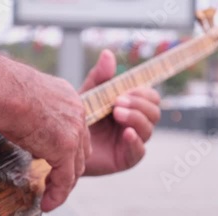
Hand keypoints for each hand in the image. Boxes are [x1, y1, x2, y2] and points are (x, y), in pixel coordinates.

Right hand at [0, 50, 90, 212]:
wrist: (5, 92)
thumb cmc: (3, 90)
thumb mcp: (23, 99)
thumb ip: (29, 111)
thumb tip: (13, 119)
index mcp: (67, 97)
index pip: (74, 128)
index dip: (66, 147)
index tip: (52, 160)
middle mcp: (76, 112)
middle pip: (80, 148)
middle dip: (69, 167)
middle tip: (54, 181)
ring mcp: (74, 131)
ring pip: (75, 166)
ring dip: (64, 184)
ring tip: (50, 197)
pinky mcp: (65, 149)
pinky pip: (65, 179)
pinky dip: (57, 194)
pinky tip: (48, 204)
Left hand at [80, 50, 160, 175]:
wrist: (63, 145)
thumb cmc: (78, 118)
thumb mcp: (88, 95)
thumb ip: (99, 77)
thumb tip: (107, 53)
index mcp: (131, 106)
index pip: (150, 96)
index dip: (142, 92)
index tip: (124, 91)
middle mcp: (135, 123)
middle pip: (154, 111)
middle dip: (139, 104)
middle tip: (117, 102)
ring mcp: (132, 141)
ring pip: (149, 128)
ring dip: (136, 118)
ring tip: (117, 113)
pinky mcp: (126, 159)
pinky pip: (139, 151)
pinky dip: (135, 140)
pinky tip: (126, 133)